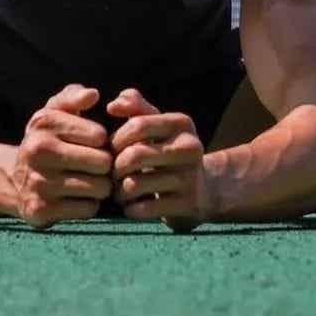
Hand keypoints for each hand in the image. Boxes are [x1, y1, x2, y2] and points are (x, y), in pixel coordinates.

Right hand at [12, 84, 113, 229]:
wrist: (14, 179)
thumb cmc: (46, 141)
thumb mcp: (54, 113)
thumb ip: (73, 96)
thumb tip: (93, 94)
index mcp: (44, 123)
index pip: (99, 135)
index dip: (102, 141)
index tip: (92, 145)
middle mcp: (39, 151)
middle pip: (103, 163)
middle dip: (104, 166)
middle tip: (95, 166)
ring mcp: (39, 182)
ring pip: (99, 188)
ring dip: (100, 186)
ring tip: (88, 181)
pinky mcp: (41, 210)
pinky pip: (88, 209)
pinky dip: (88, 205)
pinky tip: (77, 198)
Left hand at [106, 88, 213, 231]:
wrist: (203, 189)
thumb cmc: (168, 150)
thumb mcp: (158, 124)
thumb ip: (135, 106)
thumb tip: (112, 106)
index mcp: (181, 123)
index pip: (137, 126)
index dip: (116, 139)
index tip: (112, 149)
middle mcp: (190, 148)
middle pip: (133, 156)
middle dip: (115, 167)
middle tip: (113, 173)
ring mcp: (190, 178)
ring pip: (134, 185)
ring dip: (119, 190)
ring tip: (120, 189)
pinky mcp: (186, 205)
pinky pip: (142, 209)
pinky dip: (130, 208)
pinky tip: (132, 205)